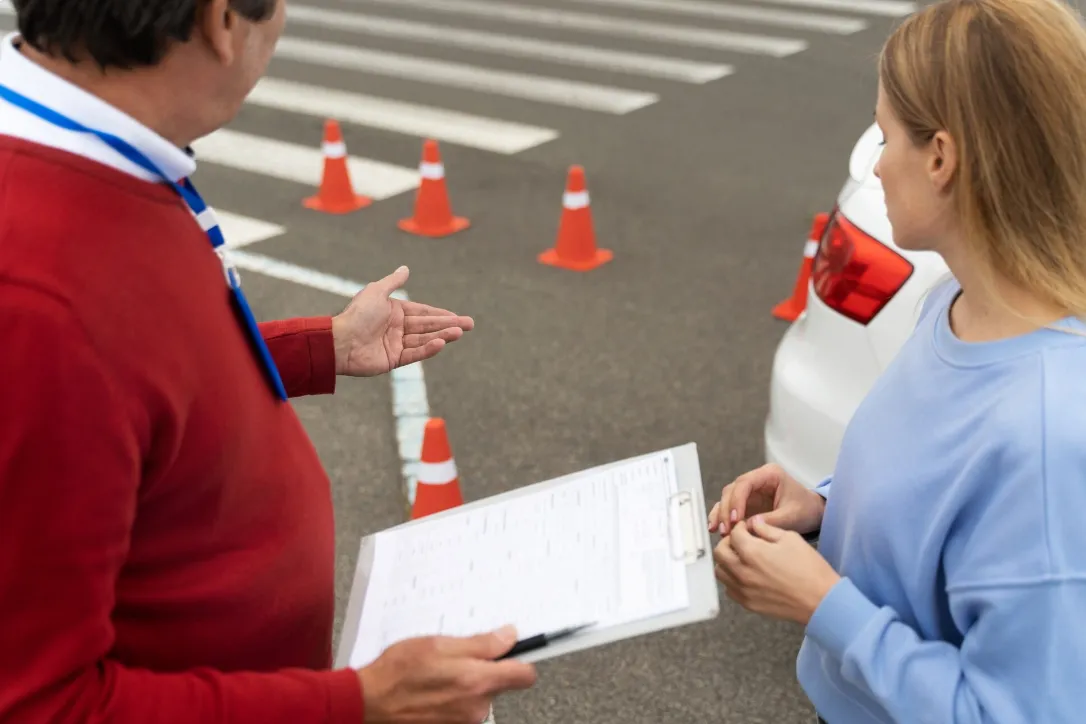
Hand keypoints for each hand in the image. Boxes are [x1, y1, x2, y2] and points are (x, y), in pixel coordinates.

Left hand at [332, 266, 474, 376]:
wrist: (340, 341)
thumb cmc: (356, 315)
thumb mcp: (376, 292)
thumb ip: (393, 282)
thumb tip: (405, 269)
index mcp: (394, 312)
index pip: (423, 312)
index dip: (441, 314)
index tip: (457, 316)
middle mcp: (397, 328)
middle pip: (428, 326)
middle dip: (449, 325)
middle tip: (470, 324)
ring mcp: (396, 344)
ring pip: (424, 339)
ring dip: (443, 336)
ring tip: (460, 333)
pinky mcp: (394, 360)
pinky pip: (415, 353)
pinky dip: (428, 349)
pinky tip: (442, 343)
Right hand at [358, 625, 536, 723]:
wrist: (369, 703)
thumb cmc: (397, 672)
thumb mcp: (438, 644)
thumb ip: (480, 644)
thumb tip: (508, 637)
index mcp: (477, 682)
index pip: (524, 675)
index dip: (520, 659)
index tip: (513, 650)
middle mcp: (476, 707)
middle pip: (500, 684)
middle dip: (485, 669)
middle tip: (458, 656)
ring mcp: (464, 721)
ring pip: (480, 695)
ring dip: (467, 683)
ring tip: (439, 673)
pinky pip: (464, 708)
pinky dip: (454, 697)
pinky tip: (434, 688)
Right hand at [708, 464, 824, 535]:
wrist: (813, 513)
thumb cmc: (806, 510)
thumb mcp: (792, 516)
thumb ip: (770, 520)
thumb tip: (747, 526)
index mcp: (769, 474)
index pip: (745, 483)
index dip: (736, 500)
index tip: (735, 520)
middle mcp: (756, 479)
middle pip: (732, 490)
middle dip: (727, 510)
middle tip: (726, 529)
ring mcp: (750, 491)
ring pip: (727, 498)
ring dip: (721, 514)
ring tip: (720, 531)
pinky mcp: (746, 502)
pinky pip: (730, 507)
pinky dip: (722, 517)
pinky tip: (717, 529)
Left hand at [712, 516, 840, 624]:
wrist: (821, 601)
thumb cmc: (809, 569)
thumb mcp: (790, 539)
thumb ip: (766, 528)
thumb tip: (753, 522)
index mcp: (752, 552)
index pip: (733, 533)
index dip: (740, 527)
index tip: (746, 527)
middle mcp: (742, 572)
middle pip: (719, 552)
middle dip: (728, 542)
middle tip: (741, 541)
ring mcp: (743, 590)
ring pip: (720, 571)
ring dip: (727, 561)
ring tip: (742, 558)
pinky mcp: (748, 604)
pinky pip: (729, 589)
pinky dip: (732, 579)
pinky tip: (747, 574)